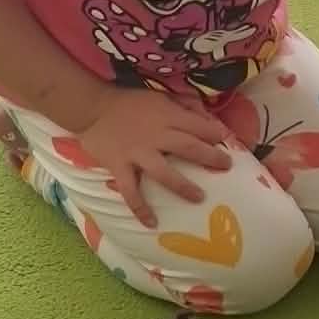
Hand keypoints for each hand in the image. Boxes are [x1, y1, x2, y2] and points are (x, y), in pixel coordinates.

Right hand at [79, 90, 231, 226]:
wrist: (92, 108)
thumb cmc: (129, 102)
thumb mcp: (160, 96)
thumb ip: (183, 105)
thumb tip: (207, 116)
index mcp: (167, 116)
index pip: (198, 125)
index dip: (215, 133)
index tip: (226, 142)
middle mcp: (156, 135)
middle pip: (188, 147)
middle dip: (210, 158)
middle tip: (226, 167)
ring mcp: (138, 153)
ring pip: (164, 173)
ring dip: (183, 186)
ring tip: (199, 198)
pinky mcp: (120, 167)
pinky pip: (131, 191)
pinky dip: (140, 208)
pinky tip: (152, 223)